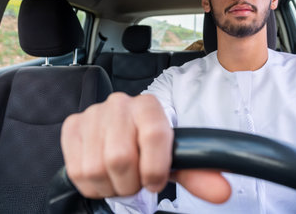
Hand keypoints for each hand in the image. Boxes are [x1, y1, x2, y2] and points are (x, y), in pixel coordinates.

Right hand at [61, 92, 229, 202]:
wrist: (124, 132)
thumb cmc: (150, 146)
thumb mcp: (175, 158)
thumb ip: (198, 174)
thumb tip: (222, 191)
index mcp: (149, 106)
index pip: (154, 136)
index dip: (155, 168)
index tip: (155, 180)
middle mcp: (120, 104)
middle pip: (119, 158)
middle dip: (130, 183)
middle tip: (136, 182)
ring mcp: (93, 114)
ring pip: (96, 168)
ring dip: (111, 186)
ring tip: (120, 178)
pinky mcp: (73, 126)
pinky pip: (77, 170)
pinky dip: (92, 185)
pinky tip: (104, 176)